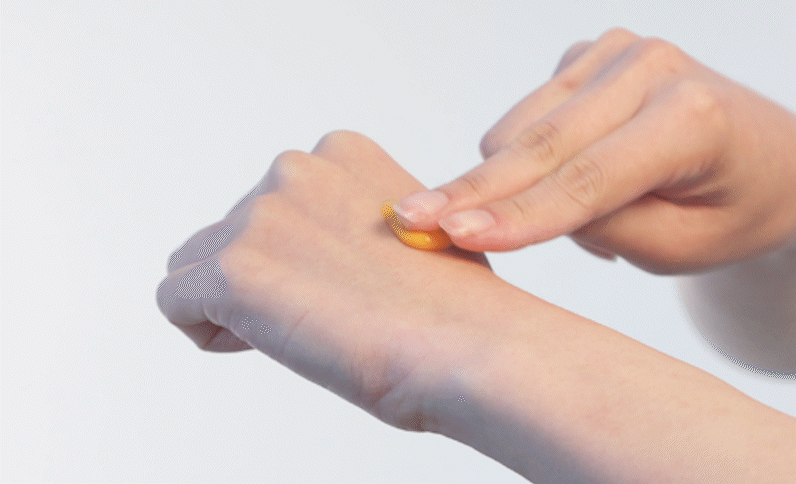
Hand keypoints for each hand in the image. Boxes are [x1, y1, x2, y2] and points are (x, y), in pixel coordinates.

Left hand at [156, 131, 492, 429]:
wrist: (470, 345)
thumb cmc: (457, 305)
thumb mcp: (411, 226)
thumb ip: (352, 220)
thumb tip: (316, 252)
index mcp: (341, 152)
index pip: (275, 203)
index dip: (297, 255)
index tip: (339, 285)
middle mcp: (295, 169)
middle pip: (231, 231)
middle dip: (263, 276)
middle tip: (323, 314)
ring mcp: (262, 216)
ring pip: (197, 263)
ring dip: (232, 301)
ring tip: (299, 329)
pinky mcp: (235, 269)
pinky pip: (174, 301)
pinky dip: (206, 330)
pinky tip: (263, 343)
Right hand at [394, 28, 795, 272]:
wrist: (771, 161)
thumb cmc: (735, 214)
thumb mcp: (682, 250)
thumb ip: (603, 227)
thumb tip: (519, 205)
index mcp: (693, 119)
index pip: (588, 179)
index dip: (518, 214)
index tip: (455, 236)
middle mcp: (652, 68)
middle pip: (541, 143)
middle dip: (473, 189)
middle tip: (408, 219)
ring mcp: (618, 52)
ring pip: (522, 127)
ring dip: (511, 182)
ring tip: (566, 221)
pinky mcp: (591, 53)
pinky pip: (529, 114)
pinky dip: (530, 157)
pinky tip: (568, 181)